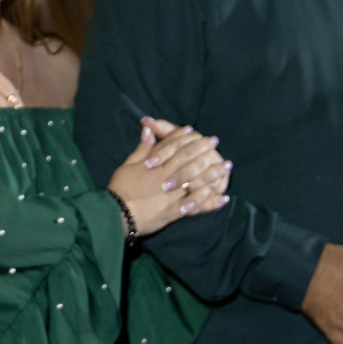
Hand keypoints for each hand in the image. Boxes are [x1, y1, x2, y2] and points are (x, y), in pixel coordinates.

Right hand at [106, 118, 229, 234]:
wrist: (116, 214)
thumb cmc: (120, 189)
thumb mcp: (128, 165)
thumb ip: (142, 148)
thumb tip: (148, 129)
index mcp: (156, 167)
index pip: (174, 147)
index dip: (185, 138)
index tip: (195, 131)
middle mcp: (167, 179)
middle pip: (189, 161)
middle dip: (203, 150)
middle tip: (215, 142)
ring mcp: (172, 196)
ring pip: (197, 182)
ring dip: (213, 173)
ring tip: (225, 166)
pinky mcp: (174, 211)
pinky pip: (196, 205)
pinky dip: (209, 201)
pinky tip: (221, 197)